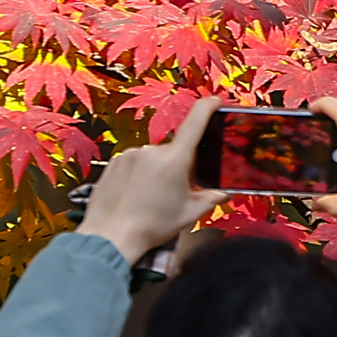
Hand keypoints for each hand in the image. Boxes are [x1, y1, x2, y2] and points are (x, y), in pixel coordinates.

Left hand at [77, 96, 227, 264]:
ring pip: (152, 157)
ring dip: (156, 170)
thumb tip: (226, 192)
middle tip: (173, 190)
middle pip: (173, 150)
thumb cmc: (152, 227)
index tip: (215, 100)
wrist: (109, 237)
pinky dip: (138, 174)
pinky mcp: (115, 161)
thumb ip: (211, 199)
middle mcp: (152, 150)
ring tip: (149, 197)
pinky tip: (134, 194)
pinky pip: (134, 162)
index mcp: (175, 159)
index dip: (208, 106)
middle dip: (177, 165)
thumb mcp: (189, 215)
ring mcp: (130, 153)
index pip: (196, 121)